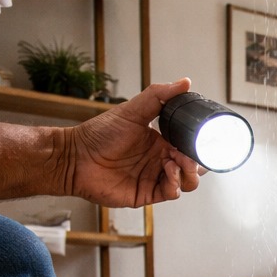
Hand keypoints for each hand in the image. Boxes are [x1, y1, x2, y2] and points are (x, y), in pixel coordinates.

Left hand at [60, 78, 203, 207]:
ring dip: (188, 173)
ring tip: (175, 162)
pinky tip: (167, 171)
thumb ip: (158, 96)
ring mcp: (155, 178)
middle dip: (197, 162)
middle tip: (187, 154)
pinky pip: (172, 193)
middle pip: (194, 167)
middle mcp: (160, 160)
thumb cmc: (98, 135)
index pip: (191, 147)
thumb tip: (184, 83)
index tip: (200, 140)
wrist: (76, 157)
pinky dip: (175, 184)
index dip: (199, 146)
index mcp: (161, 142)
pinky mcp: (148, 194)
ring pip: (187, 183)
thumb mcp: (131, 110)